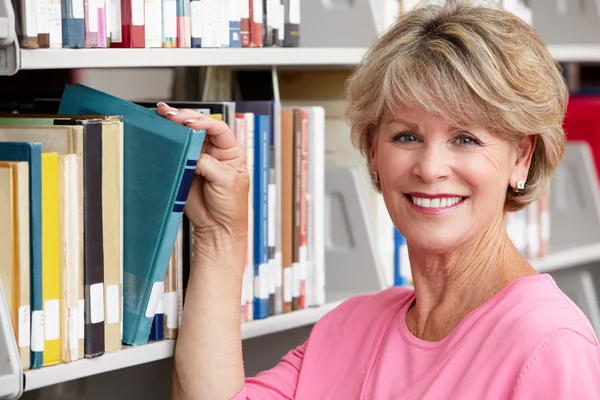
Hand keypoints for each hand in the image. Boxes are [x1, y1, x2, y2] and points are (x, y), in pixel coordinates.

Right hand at [156, 103, 248, 257]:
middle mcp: (215, 152)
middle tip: (170, 114)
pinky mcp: (186, 169)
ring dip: (174, 127)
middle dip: (184, 118)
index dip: (203, 122)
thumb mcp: (226, 182)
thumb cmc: (231, 207)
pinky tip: (161, 134)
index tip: (189, 122)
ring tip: (163, 116)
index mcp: (231, 151)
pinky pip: (177, 153)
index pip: (218, 128)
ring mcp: (200, 159)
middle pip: (199, 128)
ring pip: (186, 137)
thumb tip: (192, 153)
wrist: (217, 228)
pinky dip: (168, 144)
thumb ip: (209, 164)